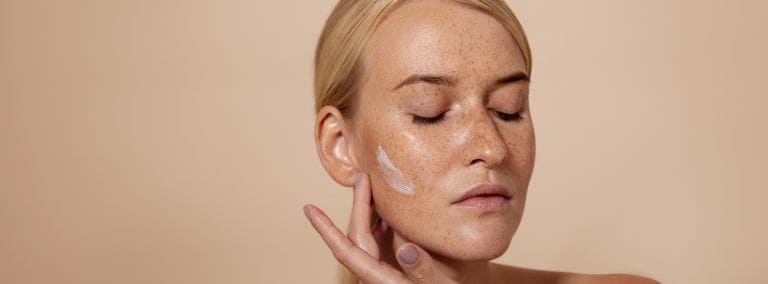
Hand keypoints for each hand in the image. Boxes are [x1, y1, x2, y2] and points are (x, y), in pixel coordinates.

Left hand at [304, 173, 449, 282]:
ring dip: (367, 213)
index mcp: (379, 281)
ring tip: (372, 189)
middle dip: (357, 205)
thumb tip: (405, 249)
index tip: (310, 210)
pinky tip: (388, 214)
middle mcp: (373, 276)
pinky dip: (380, 224)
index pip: (346, 250)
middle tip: (362, 178)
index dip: (326, 229)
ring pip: (365, 239)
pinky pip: (377, 244)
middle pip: (357, 236)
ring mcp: (379, 273)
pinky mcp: (389, 271)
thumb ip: (422, 270)